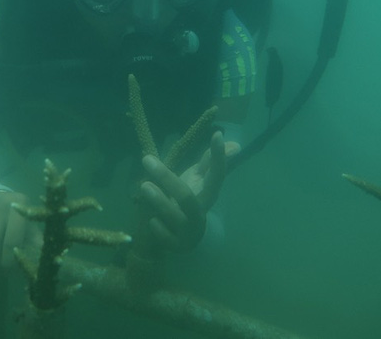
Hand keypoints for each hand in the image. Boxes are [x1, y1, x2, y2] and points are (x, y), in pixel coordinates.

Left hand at [139, 132, 237, 250]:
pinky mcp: (176, 246)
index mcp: (207, 195)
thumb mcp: (197, 182)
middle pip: (186, 196)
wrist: (185, 239)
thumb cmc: (188, 202)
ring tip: (144, 185)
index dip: (219, 156)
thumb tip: (235, 143)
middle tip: (147, 159)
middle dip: (167, 178)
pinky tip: (151, 220)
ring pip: (174, 217)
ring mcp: (188, 232)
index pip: (216, 174)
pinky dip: (158, 228)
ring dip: (159, 201)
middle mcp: (200, 213)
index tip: (217, 134)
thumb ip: (210, 163)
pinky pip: (165, 238)